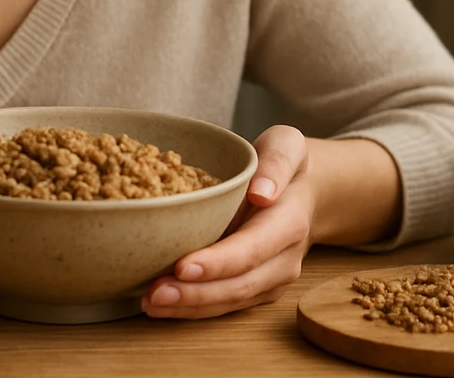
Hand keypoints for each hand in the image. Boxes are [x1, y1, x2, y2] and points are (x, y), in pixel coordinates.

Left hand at [142, 125, 314, 318]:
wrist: (302, 191)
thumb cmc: (284, 164)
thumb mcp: (286, 145)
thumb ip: (277, 162)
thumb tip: (262, 193)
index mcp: (290, 223)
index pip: (252, 249)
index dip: (218, 262)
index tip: (183, 267)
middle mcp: (284, 259)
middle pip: (239, 285)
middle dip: (195, 293)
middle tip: (154, 293)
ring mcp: (272, 279)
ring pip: (230, 301)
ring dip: (189, 307)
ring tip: (150, 302)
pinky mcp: (257, 289)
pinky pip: (226, 305)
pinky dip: (194, 308)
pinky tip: (163, 304)